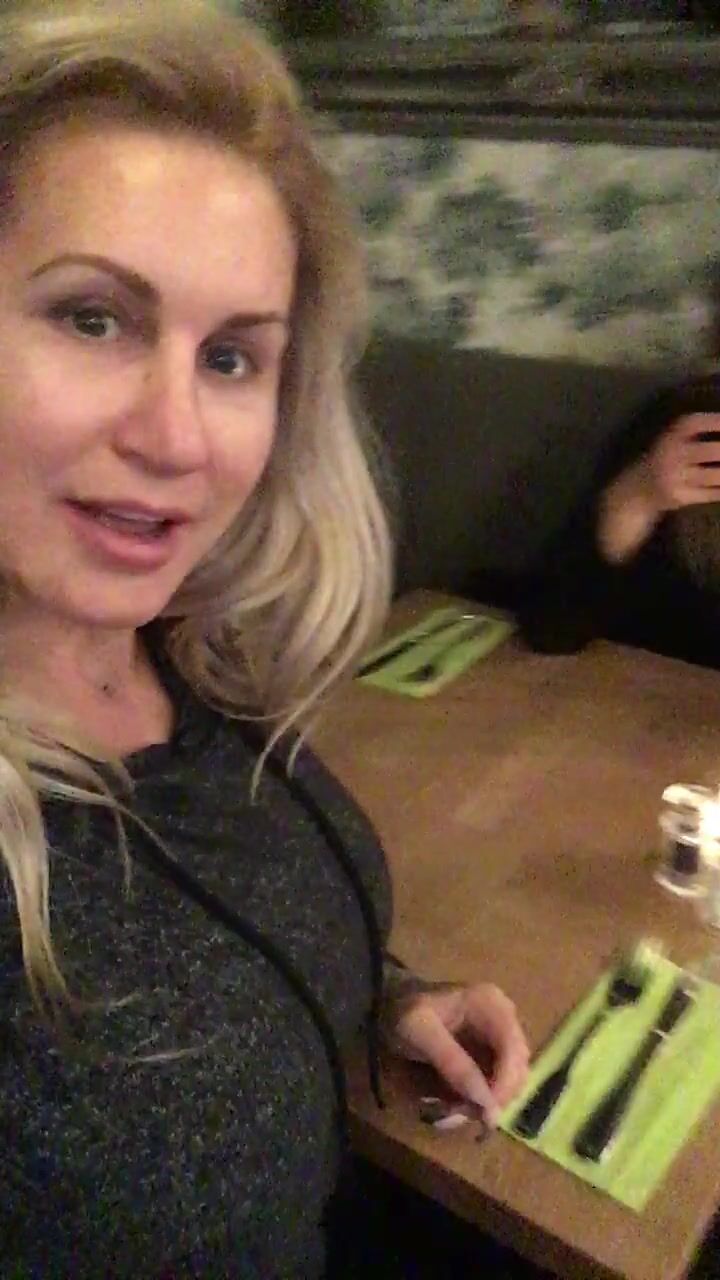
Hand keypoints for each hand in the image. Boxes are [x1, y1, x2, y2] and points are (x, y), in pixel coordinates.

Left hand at [387, 982, 529, 1126]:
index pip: (514, 1051)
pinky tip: (452, 1105)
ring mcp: (498, 1036)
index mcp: (490, 1004)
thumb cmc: (403, 1012)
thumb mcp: (420, 1033)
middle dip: (491, 1098)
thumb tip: (486, 1103)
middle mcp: (503, 1018)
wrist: (389, 1003)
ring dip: (481, 1103)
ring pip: (507, 1082)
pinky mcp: (489, 1052)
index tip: (484, 1115)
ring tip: (450, 1112)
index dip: (504, 1086)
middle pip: (517, 1070)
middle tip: (459, 1115)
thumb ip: (453, 1064)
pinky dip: (475, 1100)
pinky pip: (493, 1084)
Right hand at [648, 413, 719, 510]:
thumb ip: (701, 431)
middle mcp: (670, 454)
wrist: (638, 489)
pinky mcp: (678, 497)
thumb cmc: (667, 458)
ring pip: (713, 476)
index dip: (716, 422)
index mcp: (671, 435)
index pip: (695, 424)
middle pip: (710, 451)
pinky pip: (710, 494)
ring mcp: (674, 478)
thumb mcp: (675, 439)